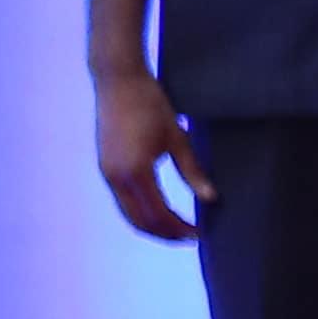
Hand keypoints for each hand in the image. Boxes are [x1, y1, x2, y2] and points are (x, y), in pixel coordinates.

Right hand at [95, 69, 209, 244]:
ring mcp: (107, 172)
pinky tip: (157, 208)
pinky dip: (140, 212)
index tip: (199, 234)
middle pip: (140, 221)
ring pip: (128, 214)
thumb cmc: (151, 104)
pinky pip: (122, 200)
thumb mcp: (178, 137)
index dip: (180, 229)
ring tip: (175, 228)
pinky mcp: (105, 166)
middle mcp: (117, 177)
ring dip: (151, 225)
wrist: (117, 81)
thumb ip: (193, 171)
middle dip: (165, 234)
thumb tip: (211, 199)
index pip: (160, 214)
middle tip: (189, 237)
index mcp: (137, 171)